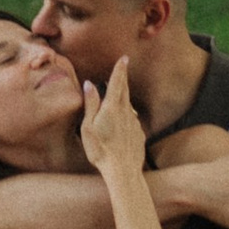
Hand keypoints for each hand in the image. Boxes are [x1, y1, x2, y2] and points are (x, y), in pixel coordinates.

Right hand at [79, 55, 145, 181]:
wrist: (123, 170)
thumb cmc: (100, 150)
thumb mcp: (88, 127)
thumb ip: (90, 104)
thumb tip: (89, 84)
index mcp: (112, 108)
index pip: (117, 83)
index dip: (120, 70)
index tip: (124, 58)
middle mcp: (126, 112)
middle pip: (125, 91)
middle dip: (123, 79)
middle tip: (123, 69)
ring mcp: (135, 123)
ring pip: (128, 107)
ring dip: (123, 101)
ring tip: (115, 103)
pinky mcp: (140, 134)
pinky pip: (132, 121)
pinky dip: (126, 119)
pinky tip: (120, 129)